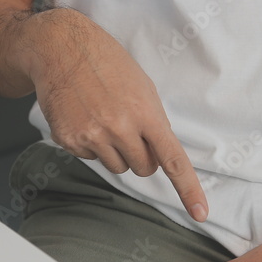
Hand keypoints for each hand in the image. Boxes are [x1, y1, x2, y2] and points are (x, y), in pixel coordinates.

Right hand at [24, 9, 208, 221]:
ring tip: (104, 118)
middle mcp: (119, 128)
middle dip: (142, 155)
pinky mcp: (68, 140)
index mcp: (145, 113)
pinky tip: (85, 117)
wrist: (60, 48)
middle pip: (143, 168)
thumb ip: (154, 120)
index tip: (201, 213)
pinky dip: (91, 144)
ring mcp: (92, 136)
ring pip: (117, 167)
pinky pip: (91, 158)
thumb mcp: (142, 86)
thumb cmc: (106, 63)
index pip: (173, 160)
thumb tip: (160, 153)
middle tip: (129, 129)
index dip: (188, 189)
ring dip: (116, 151)